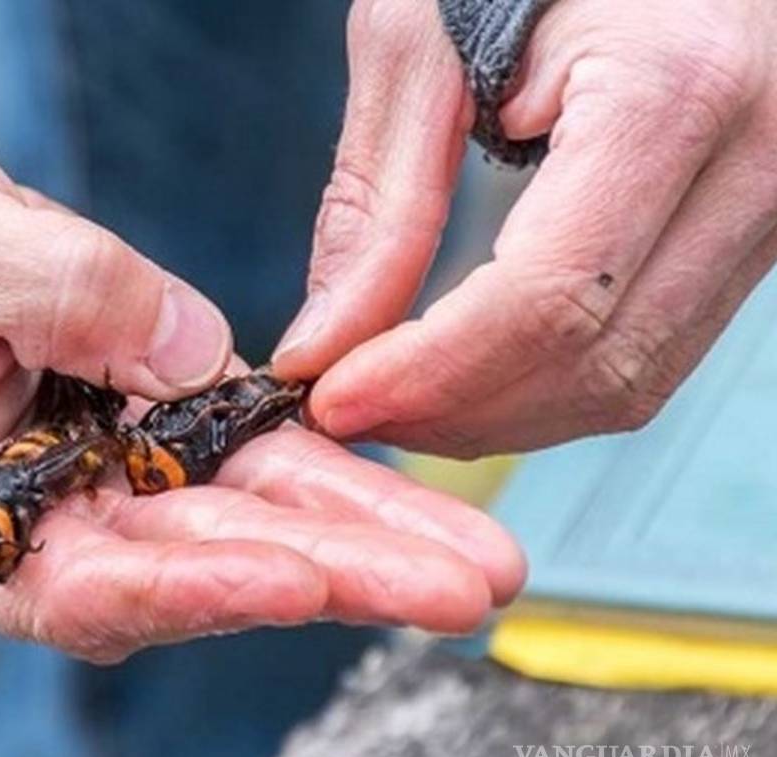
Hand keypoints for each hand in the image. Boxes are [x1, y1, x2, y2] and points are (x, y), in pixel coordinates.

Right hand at [0, 87, 523, 662]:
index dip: (189, 585)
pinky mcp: (137, 436)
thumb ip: (49, 290)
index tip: (298, 580)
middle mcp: (29, 528)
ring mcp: (89, 487)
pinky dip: (321, 479)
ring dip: (353, 542)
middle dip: (327, 577)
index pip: (73, 583)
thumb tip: (193, 352)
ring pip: (236, 524)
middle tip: (453, 588)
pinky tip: (404, 499)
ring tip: (467, 561)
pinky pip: (239, 460)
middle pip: (191, 568)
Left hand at [274, 0, 776, 456]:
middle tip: (345, 407)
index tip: (330, 396)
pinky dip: (544, 386)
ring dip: (496, 417)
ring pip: (631, 381)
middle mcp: (757, 159)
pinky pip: (650, 354)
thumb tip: (326, 341)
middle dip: (453, 412)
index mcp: (674, 87)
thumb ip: (378, 197)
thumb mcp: (420, 37)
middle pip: (596, 362)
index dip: (429, 372)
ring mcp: (770, 204)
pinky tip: (464, 374)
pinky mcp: (749, 233)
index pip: (549, 295)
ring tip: (393, 396)